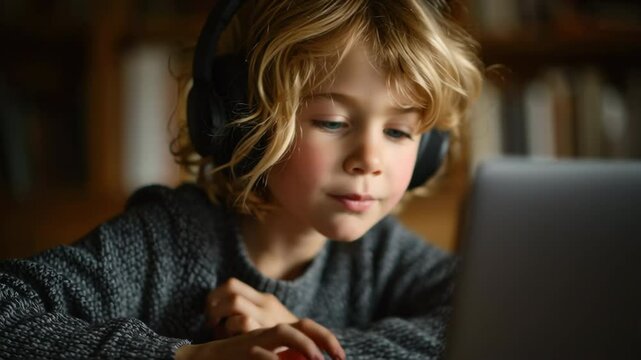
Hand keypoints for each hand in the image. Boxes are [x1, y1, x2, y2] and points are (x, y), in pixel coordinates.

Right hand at [175, 319, 345, 359]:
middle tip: (335, 358)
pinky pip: (260, 353)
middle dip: (322, 338)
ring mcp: (253, 339)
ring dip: (303, 345)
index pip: (306, 325)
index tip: (341, 356)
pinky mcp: (240, 351)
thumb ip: (287, 356)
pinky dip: (274, 359)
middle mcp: (267, 329)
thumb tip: (311, 359)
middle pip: (299, 324)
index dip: (327, 338)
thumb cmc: (237, 359)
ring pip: (281, 332)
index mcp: (276, 330)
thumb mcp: (266, 356)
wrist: (201, 359)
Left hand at [207, 278, 298, 337]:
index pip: (231, 284)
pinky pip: (244, 321)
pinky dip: (231, 329)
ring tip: (221, 333)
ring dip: (221, 318)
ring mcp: (266, 316)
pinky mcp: (266, 331)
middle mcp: (265, 304)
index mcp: (264, 300)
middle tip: (212, 323)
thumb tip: (216, 318)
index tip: (211, 312)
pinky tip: (232, 342)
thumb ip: (249, 315)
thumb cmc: (283, 344)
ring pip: (235, 302)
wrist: (311, 348)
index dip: (215, 296)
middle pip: (230, 291)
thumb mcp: (268, 323)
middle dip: (213, 307)